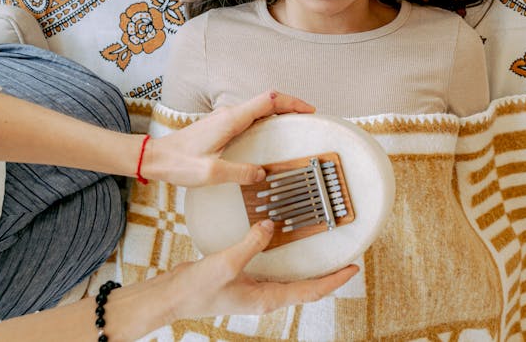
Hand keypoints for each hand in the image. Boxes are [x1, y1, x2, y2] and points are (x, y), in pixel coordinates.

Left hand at [142, 91, 314, 186]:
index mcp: (231, 120)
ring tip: (295, 125)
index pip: (269, 100)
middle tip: (308, 118)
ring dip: (278, 112)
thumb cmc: (179, 163)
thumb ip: (240, 172)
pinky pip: (250, 117)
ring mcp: (224, 119)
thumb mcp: (212, 173)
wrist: (155, 157)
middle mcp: (229, 114)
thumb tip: (262, 174)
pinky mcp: (220, 126)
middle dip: (290, 105)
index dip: (292, 102)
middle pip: (267, 101)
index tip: (309, 110)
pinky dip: (266, 119)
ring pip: (258, 108)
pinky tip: (270, 133)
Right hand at [164, 220, 358, 318]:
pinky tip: (285, 246)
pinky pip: (274, 270)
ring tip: (325, 254)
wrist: (172, 296)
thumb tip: (270, 226)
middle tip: (346, 261)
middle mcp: (265, 296)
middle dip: (328, 276)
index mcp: (266, 299)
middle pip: (306, 288)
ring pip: (292, 279)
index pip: (310, 291)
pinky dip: (286, 259)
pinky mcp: (245, 279)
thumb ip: (251, 244)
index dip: (334, 280)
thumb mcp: (227, 264)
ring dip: (309, 269)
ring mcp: (256, 289)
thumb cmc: (198, 289)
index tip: (353, 269)